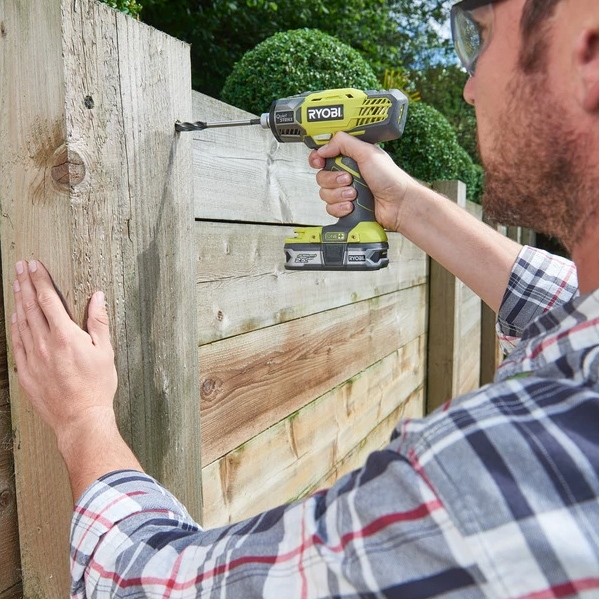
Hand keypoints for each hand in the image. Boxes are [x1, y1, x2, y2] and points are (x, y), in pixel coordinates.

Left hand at [10, 260, 117, 443]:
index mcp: (65, 336)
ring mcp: (32, 358)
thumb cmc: (97, 386)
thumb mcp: (105, 351)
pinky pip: (16, 343)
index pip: (49, 299)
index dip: (40, 279)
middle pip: (31, 306)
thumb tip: (97, 297)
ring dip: (18, 301)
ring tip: (15, 284)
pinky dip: (14, 326)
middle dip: (25, 283)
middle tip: (20, 267)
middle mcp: (45, 344)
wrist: (80, 417)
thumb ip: (98, 321)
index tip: (34, 265)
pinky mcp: (26, 372)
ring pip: (21, 322)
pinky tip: (15, 317)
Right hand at [308, 131, 418, 232]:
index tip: (318, 162)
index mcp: (351, 158)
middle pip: (322, 176)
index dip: (318, 159)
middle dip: (333, 180)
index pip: (324, 156)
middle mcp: (346, 174)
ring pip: (325, 194)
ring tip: (355, 194)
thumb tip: (323, 147)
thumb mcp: (367, 153)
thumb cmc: (390, 179)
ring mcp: (346, 192)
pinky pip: (331, 208)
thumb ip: (343, 143)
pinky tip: (352, 206)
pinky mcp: (346, 207)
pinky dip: (341, 208)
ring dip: (339, 194)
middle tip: (349, 179)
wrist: (399, 205)